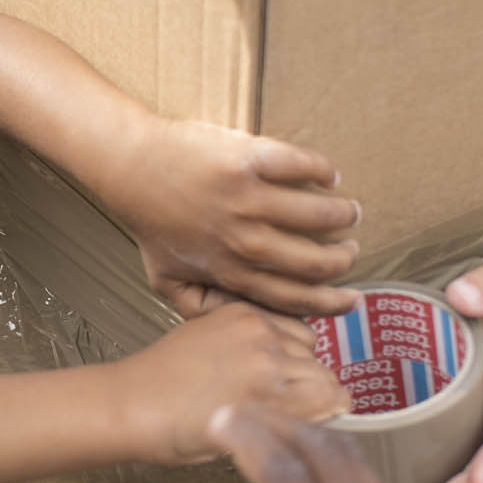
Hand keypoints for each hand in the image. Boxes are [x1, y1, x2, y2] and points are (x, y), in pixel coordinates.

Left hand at [98, 118, 364, 317]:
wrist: (130, 167)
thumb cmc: (150, 221)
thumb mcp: (165, 279)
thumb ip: (199, 307)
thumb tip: (238, 325)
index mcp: (230, 271)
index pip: (293, 297)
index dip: (329, 303)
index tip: (351, 301)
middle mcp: (243, 239)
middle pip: (313, 261)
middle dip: (342, 261)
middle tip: (352, 251)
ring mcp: (247, 197)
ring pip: (315, 213)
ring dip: (341, 214)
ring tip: (351, 212)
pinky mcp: (248, 157)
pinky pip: (300, 165)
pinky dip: (321, 169)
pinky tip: (330, 173)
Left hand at [116, 303, 349, 464]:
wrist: (129, 402)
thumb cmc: (176, 434)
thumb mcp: (240, 445)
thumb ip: (286, 424)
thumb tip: (323, 411)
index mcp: (269, 392)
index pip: (334, 396)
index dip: (329, 410)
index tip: (319, 416)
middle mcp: (266, 353)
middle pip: (322, 371)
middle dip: (313, 389)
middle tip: (285, 403)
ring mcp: (250, 326)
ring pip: (305, 343)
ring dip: (296, 360)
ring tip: (263, 378)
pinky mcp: (233, 311)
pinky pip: (279, 322)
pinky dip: (275, 338)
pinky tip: (250, 355)